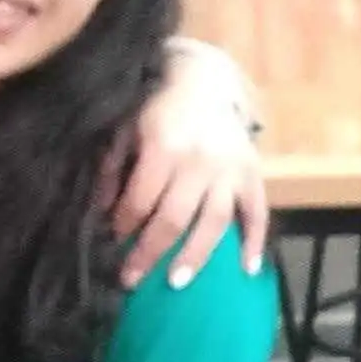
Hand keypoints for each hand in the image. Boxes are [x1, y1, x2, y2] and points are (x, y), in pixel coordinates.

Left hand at [117, 39, 268, 288]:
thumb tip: (102, 210)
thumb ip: (114, 167)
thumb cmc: (159, 104)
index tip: (112, 242)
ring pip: (214, 222)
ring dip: (195, 256)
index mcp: (164, 147)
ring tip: (177, 283)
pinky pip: (258, 212)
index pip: (140, 200)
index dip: (123, 224)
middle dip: (149, 252)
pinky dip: (255, 241)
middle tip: (131, 280)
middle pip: (173, 219)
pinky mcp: (252, 173)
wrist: (206, 78)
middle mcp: (199, 161)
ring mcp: (230, 170)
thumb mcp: (128, 127)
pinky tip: (248, 269)